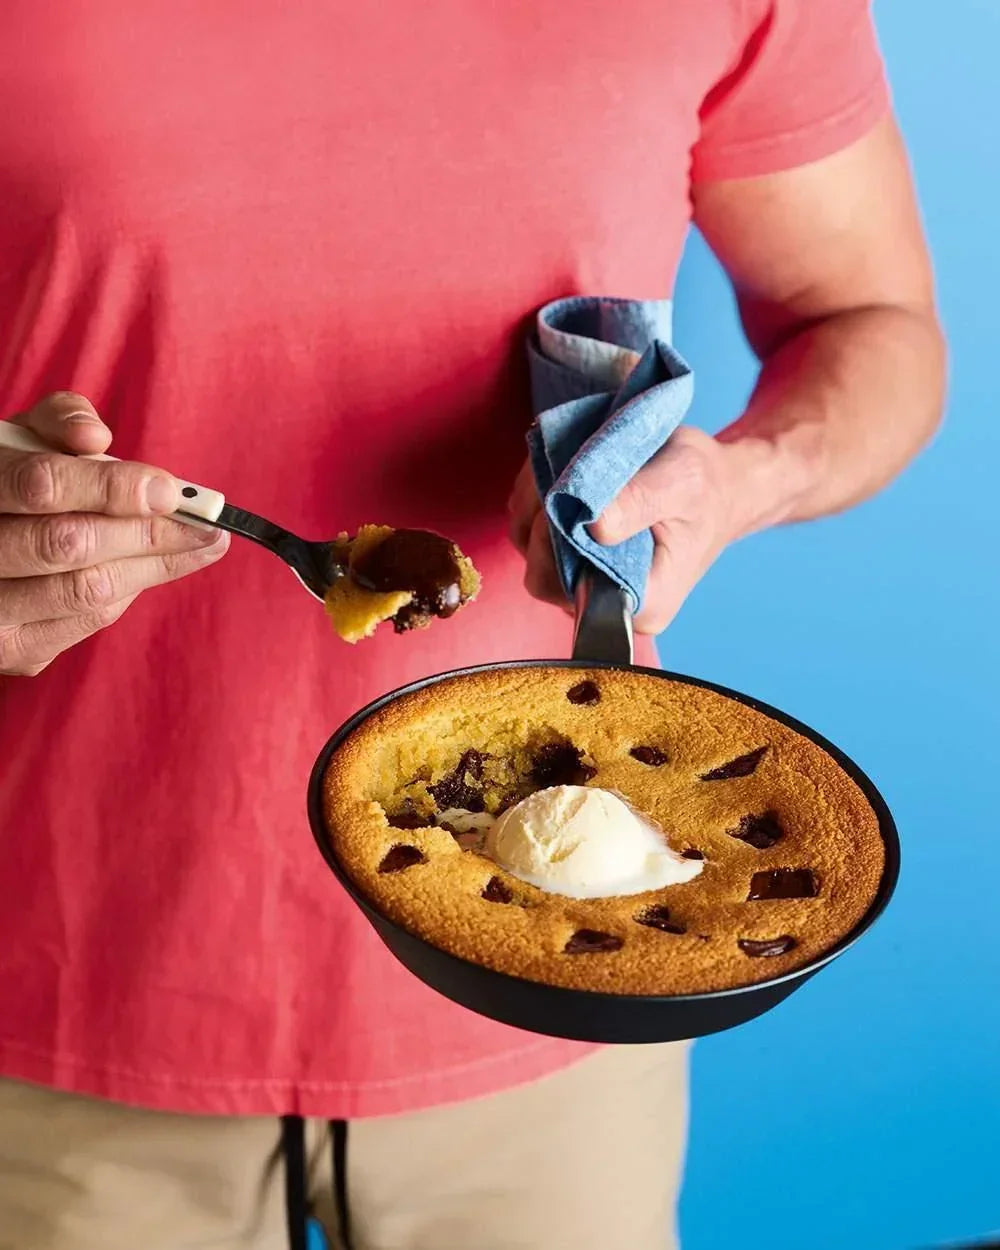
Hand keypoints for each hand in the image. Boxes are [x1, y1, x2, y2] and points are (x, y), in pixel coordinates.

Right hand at [0, 393, 228, 675]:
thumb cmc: (11, 481)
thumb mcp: (24, 440)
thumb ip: (59, 423)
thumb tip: (96, 440)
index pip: (41, 486)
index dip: (111, 488)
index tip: (169, 489)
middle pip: (67, 545)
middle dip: (145, 533)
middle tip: (204, 526)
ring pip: (84, 591)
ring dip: (152, 566)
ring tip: (199, 545)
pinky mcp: (13, 651)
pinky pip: (85, 622)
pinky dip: (127, 592)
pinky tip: (149, 568)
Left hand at [508, 427, 736, 633]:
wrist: (719, 485)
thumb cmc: (706, 486)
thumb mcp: (683, 481)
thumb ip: (639, 501)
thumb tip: (593, 524)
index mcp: (639, 603)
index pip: (563, 589)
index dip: (552, 541)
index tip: (567, 495)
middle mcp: (606, 601)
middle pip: (538, 570)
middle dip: (541, 513)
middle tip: (568, 468)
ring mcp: (585, 580)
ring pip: (529, 544)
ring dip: (537, 496)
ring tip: (575, 464)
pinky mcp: (573, 556)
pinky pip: (531, 526)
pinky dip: (538, 492)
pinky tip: (570, 469)